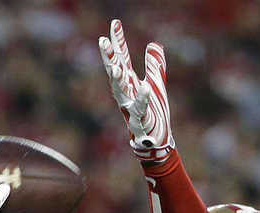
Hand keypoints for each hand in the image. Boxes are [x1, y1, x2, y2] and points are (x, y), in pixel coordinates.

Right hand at [99, 19, 173, 161]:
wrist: (156, 141)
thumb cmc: (153, 114)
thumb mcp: (156, 84)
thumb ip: (154, 65)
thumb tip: (154, 44)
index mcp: (129, 83)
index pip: (121, 58)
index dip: (118, 42)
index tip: (115, 23)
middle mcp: (126, 94)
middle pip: (115, 72)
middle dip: (109, 57)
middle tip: (103, 41)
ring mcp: (130, 108)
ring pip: (120, 92)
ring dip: (117, 80)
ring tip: (116, 67)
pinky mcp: (140, 122)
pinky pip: (140, 110)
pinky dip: (142, 99)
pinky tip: (145, 88)